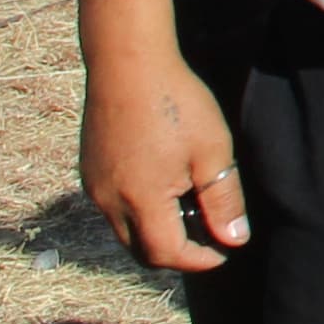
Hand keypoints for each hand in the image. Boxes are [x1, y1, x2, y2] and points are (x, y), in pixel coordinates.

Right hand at [83, 48, 248, 272]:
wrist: (128, 63)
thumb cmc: (176, 103)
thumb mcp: (212, 152)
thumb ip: (223, 201)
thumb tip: (234, 239)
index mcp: (140, 200)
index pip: (167, 254)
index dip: (199, 260)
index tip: (224, 251)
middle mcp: (108, 201)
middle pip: (140, 251)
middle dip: (176, 253)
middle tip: (208, 234)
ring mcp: (93, 186)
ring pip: (124, 231)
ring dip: (156, 232)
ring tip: (189, 205)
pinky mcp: (88, 170)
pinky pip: (112, 208)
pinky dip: (139, 212)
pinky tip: (164, 185)